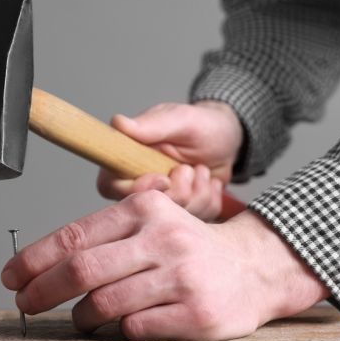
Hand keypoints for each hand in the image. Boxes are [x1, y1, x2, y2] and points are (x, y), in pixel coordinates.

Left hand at [1, 191, 327, 339]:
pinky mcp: (197, 314)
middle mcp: (163, 238)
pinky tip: (119, 324)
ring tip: (79, 317)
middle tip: (25, 301)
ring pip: (104, 303)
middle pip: (82, 269)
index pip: (75, 235)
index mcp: (145, 209)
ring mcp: (181, 276)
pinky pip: (134, 328)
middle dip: (42, 290)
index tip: (12, 275)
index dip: (35, 258)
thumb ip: (104, 235)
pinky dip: (116, 330)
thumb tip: (42, 263)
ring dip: (80, 316)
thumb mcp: (149, 222)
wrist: (252, 267)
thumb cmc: (186, 245)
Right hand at [96, 101, 243, 219]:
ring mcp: (161, 201)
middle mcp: (138, 183)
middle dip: (177, 192)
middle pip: (144, 209)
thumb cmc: (201, 124)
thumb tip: (118, 123)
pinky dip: (209, 200)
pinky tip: (209, 182)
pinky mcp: (183, 212)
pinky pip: (196, 220)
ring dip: (197, 193)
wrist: (228, 139)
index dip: (138, 188)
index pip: (111, 186)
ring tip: (201, 170)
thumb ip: (150, 125)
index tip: (164, 178)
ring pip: (173, 217)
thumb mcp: (180, 120)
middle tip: (189, 169)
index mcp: (126, 159)